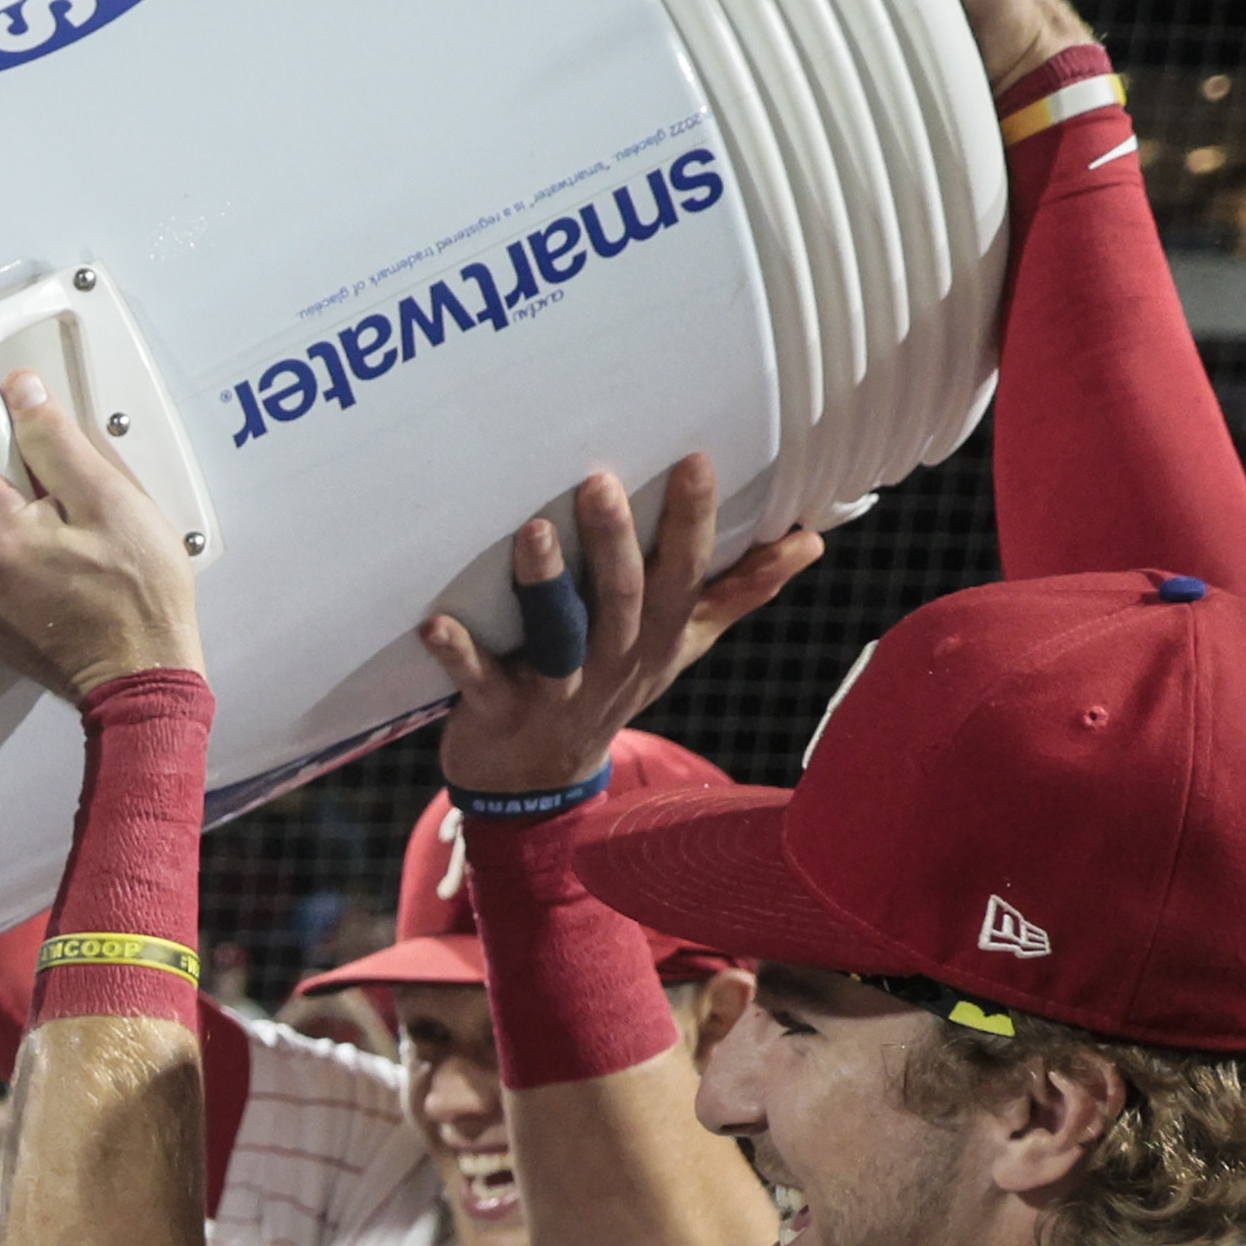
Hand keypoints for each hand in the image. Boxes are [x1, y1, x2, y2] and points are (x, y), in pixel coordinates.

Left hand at [0, 369, 205, 702]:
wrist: (143, 680)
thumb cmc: (138, 601)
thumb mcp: (109, 500)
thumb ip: (55, 440)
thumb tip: (20, 393)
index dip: (16, 445)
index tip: (48, 452)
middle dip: (27, 490)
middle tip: (82, 511)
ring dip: (28, 528)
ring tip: (81, 548)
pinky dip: (25, 565)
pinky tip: (68, 576)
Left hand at [417, 458, 819, 794]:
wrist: (539, 784)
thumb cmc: (611, 689)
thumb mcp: (682, 646)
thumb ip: (738, 592)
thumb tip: (810, 539)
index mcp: (659, 639)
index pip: (685, 578)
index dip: (692, 525)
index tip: (697, 461)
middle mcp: (614, 663)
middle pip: (623, 601)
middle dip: (615, 543)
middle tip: (600, 482)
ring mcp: (557, 692)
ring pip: (558, 637)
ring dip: (546, 586)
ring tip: (533, 532)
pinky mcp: (499, 714)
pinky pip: (479, 682)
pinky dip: (458, 654)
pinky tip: (435, 622)